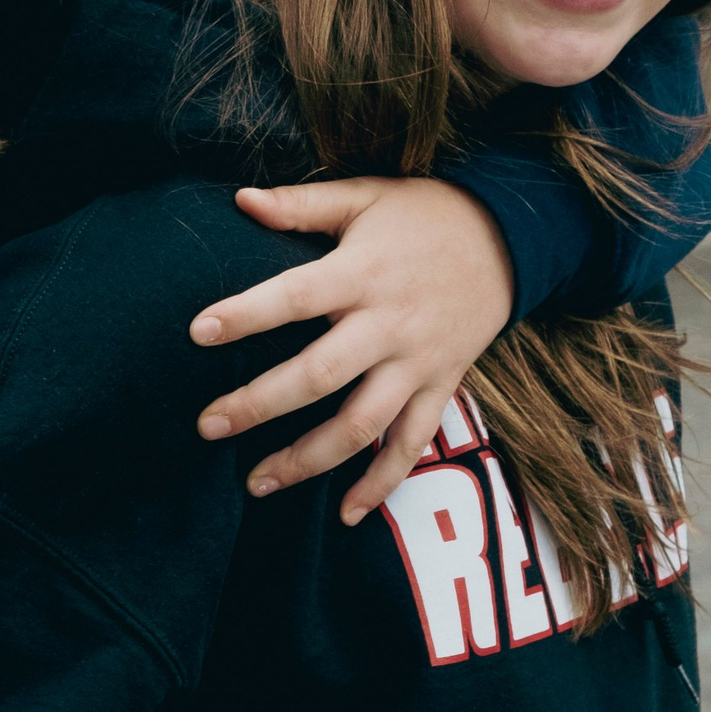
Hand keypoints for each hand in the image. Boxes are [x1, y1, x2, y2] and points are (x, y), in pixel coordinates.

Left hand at [192, 177, 513, 518]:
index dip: (247, 315)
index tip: (197, 333)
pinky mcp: (441, 386)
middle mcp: (390, 324)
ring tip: (257, 482)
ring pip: (362, 424)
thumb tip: (240, 199)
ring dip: (309, 459)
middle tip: (208, 426)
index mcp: (364, 272)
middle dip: (261, 404)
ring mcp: (418, 362)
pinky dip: (382, 483)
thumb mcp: (366, 197)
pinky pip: (412, 444)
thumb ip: (302, 204)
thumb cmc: (425, 214)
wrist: (512, 238)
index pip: (296, 295)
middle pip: (321, 375)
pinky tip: (347, 514)